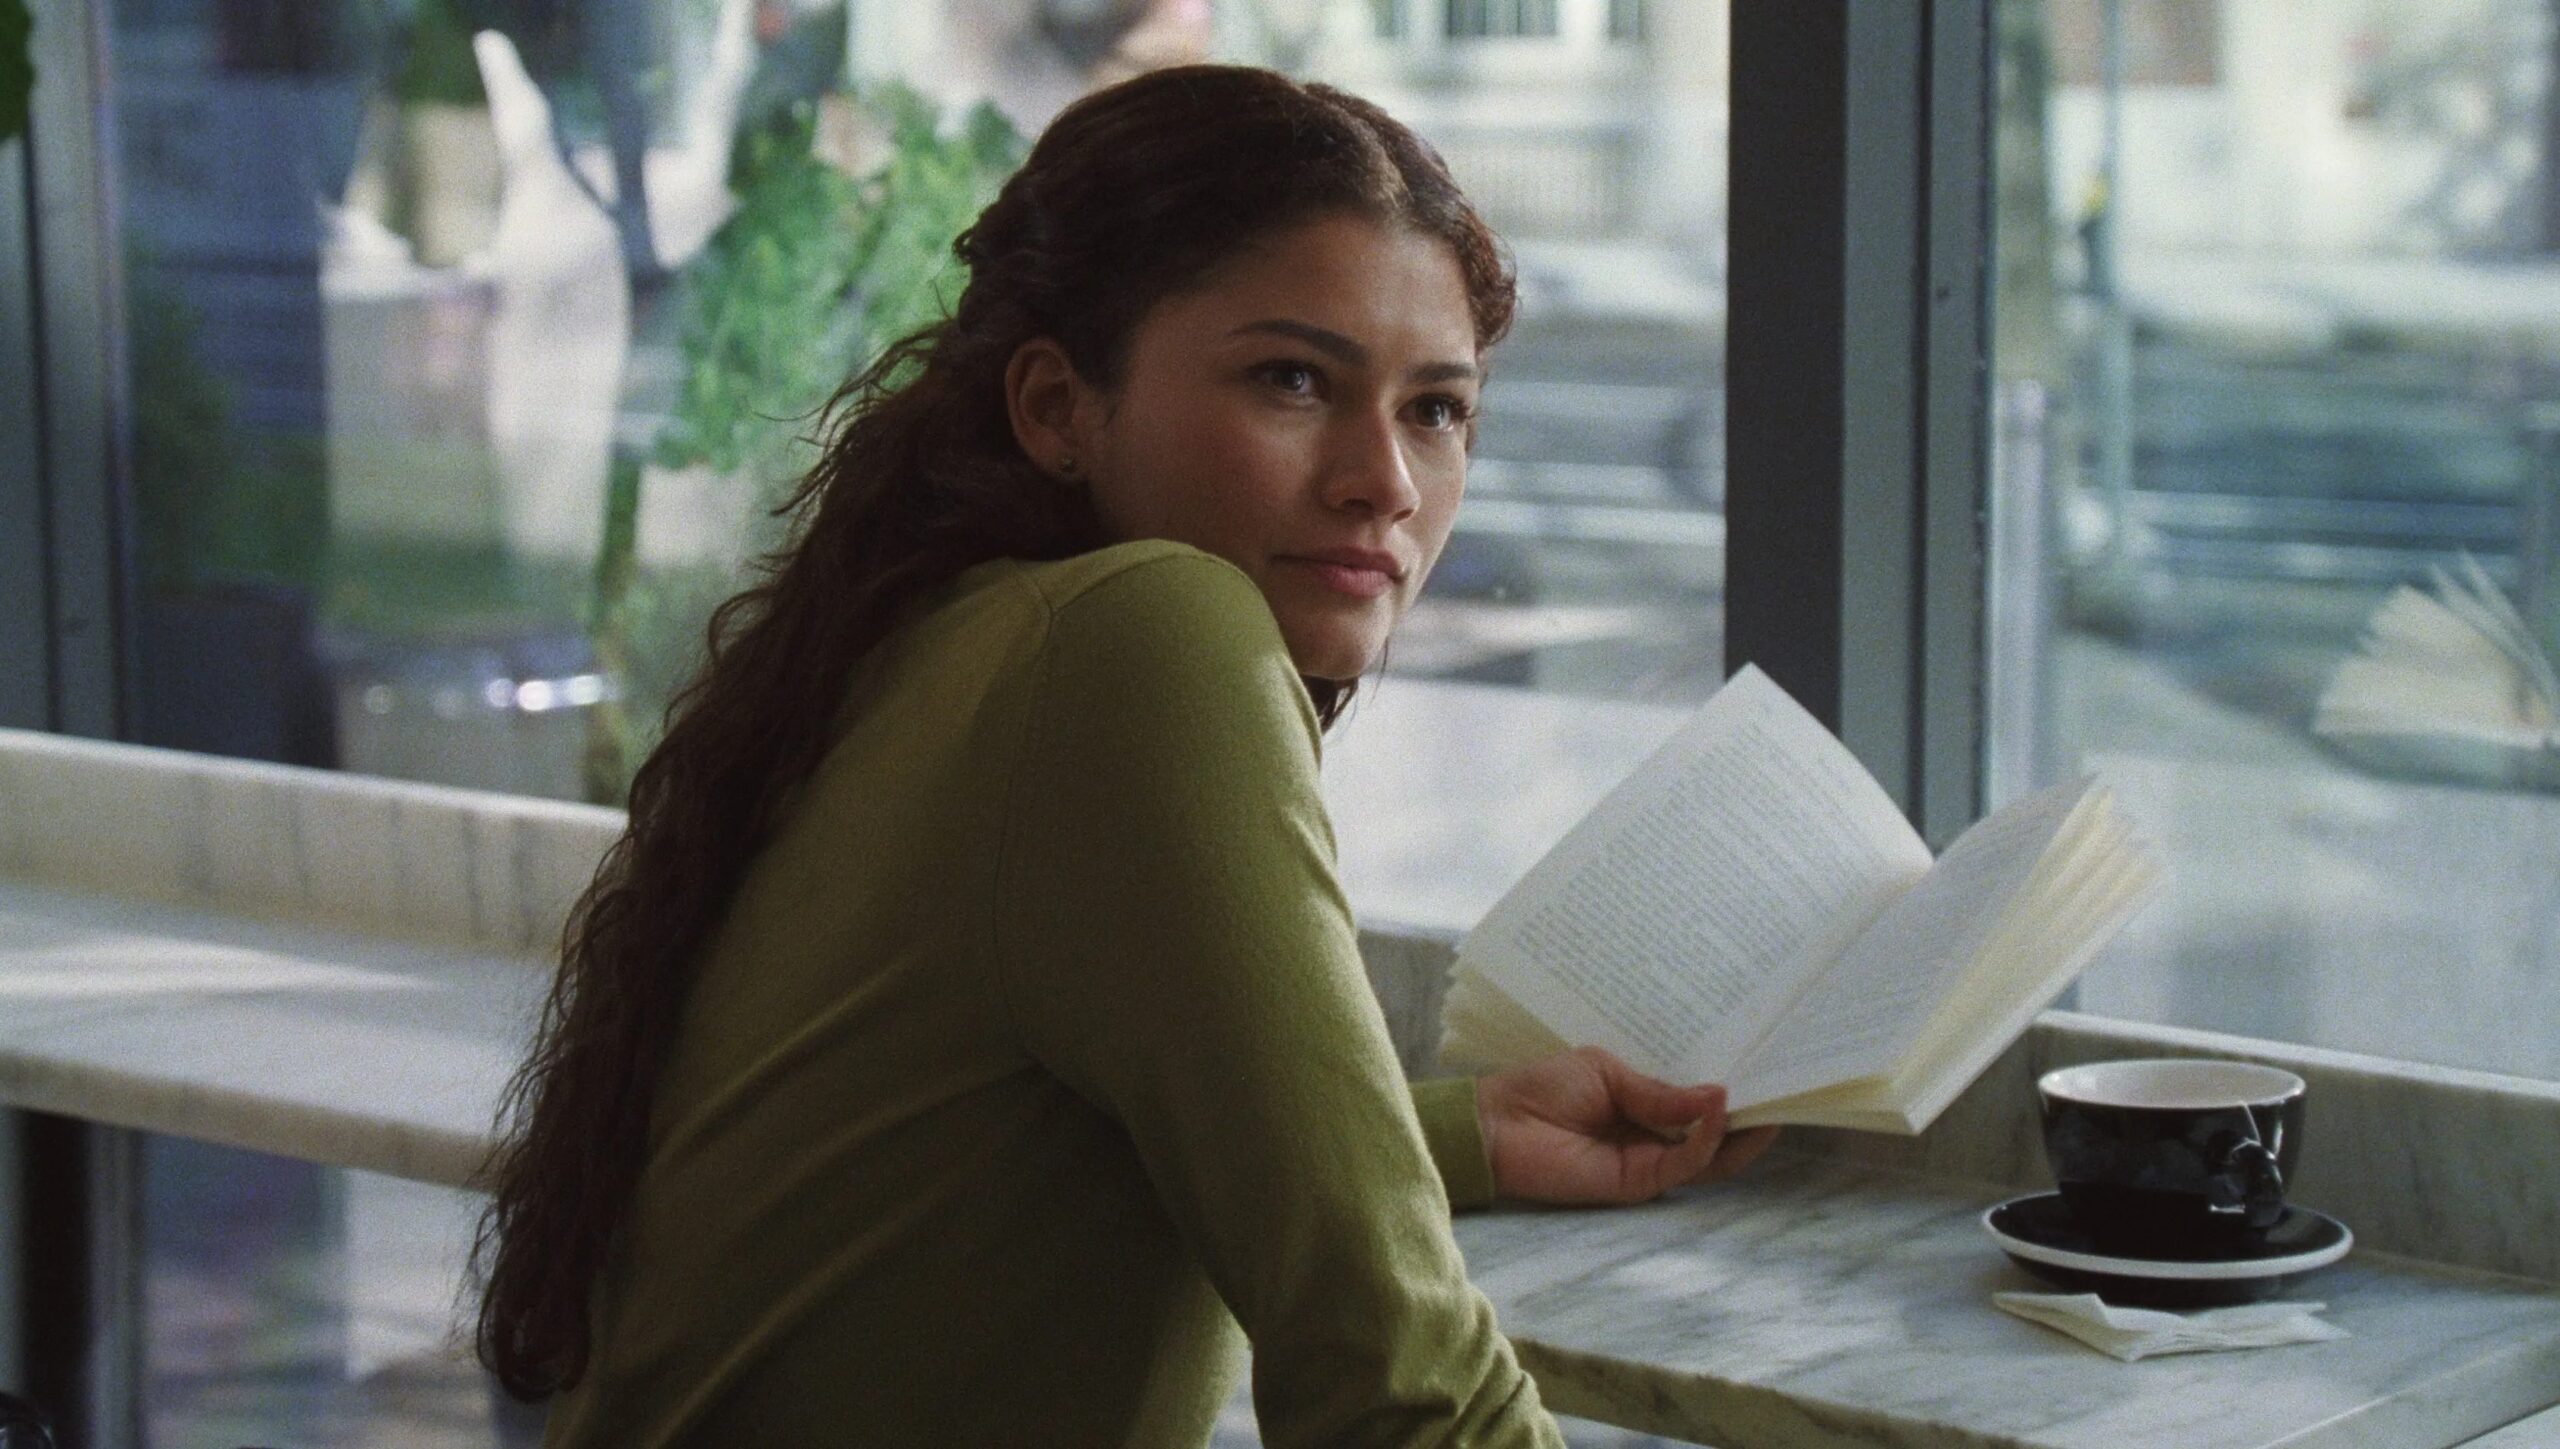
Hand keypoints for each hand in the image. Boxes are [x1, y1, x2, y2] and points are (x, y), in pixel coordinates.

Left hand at [1475, 1046, 1779, 1206]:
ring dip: (1738, 1133)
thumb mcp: (1608, 1072)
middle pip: (1713, 1132)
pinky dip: (1703, 1142)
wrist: (1497, 1125)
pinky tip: (1715, 1113)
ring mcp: (1649, 1161)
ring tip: (1766, 1103)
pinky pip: (1683, 1165)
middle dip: (1748, 1114)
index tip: (1765, 1066)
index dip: (1730, 1089)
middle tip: (1784, 1086)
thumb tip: (1719, 1094)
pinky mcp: (1638, 1182)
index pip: (1697, 1100)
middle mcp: (1653, 1134)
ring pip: (1708, 1156)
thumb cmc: (1542, 1088)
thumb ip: (1660, 1092)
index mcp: (1644, 1102)